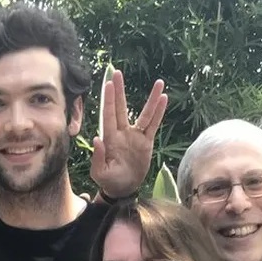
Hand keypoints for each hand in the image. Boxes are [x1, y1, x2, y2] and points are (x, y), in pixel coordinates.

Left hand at [90, 72, 166, 198]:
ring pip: (144, 114)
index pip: (109, 115)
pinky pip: (154, 124)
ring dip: (151, 99)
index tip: (108, 84)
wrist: (124, 188)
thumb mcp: (100, 173)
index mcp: (110, 138)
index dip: (109, 100)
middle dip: (119, 91)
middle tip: (117, 72)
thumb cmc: (109, 181)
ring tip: (159, 82)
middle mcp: (122, 133)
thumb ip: (98, 157)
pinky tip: (164, 99)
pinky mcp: (147, 142)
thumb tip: (97, 139)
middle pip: (122, 108)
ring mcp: (135, 136)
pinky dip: (159, 112)